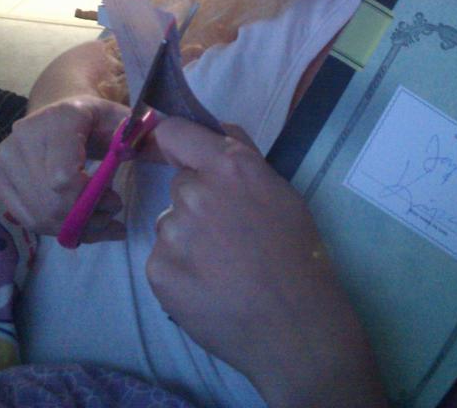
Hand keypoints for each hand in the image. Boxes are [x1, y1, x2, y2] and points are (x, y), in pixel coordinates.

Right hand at [0, 95, 128, 241]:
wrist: (57, 117)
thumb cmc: (94, 121)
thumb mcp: (121, 121)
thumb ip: (135, 138)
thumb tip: (141, 153)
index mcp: (57, 120)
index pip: (63, 178)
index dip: (88, 199)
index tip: (113, 200)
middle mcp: (21, 138)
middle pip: (51, 202)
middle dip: (86, 219)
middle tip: (110, 216)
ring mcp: (3, 159)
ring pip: (39, 216)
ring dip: (74, 229)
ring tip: (99, 223)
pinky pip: (27, 218)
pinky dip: (56, 229)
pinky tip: (79, 227)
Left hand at [142, 118, 387, 407]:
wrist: (294, 325)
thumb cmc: (298, 255)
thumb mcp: (281, 192)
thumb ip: (243, 156)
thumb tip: (216, 130)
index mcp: (229, 166)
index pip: (173, 132)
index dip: (175, 143)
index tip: (183, 157)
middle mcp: (194, 192)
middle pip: (180, 185)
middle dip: (199, 202)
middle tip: (230, 234)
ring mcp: (172, 232)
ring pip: (172, 225)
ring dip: (190, 239)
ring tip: (224, 268)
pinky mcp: (158, 270)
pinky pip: (163, 259)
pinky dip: (181, 271)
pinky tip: (209, 287)